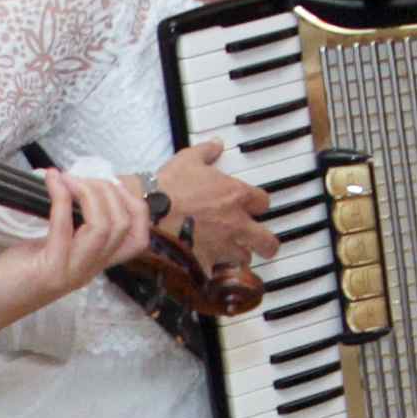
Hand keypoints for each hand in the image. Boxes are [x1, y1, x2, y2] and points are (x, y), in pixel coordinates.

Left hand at [0, 166, 159, 319]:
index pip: (138, 239)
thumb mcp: (51, 249)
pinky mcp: (49, 268)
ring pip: (103, 227)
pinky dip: (60, 196)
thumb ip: (70, 228)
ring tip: (68, 179)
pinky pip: (64, 226)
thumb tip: (76, 189)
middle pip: (123, 225)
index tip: (110, 185)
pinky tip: (51, 181)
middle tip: (80, 178)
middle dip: (107, 191)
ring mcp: (72, 271)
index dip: (135, 206)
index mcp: (95, 264)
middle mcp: (90, 270)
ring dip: (88, 192)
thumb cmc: (15, 274)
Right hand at [145, 143, 272, 295]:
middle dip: (266, 243)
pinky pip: (217, 272)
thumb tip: (216, 144)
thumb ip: (206, 152)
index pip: (263, 202)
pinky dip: (215, 270)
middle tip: (262, 244)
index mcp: (235, 195)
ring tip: (231, 254)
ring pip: (244, 259)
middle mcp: (235, 223)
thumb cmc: (168, 186)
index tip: (253, 207)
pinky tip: (209, 267)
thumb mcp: (188, 160)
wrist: (149, 213)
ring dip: (239, 256)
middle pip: (267, 240)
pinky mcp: (206, 262)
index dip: (258, 205)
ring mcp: (222, 246)